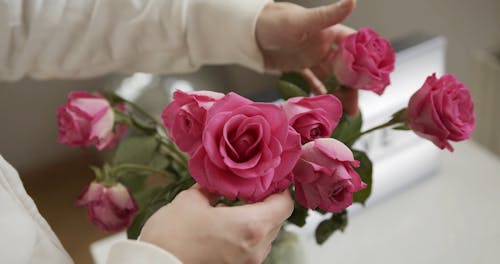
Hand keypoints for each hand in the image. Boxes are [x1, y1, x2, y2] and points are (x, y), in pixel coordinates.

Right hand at [140, 185, 293, 263]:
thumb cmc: (171, 236)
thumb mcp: (190, 201)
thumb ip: (212, 188)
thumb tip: (219, 181)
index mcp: (251, 226)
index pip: (285, 205)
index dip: (279, 189)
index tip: (267, 181)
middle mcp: (256, 248)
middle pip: (276, 221)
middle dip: (266, 204)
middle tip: (249, 190)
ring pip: (265, 237)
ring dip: (255, 221)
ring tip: (233, 209)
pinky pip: (251, 249)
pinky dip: (245, 236)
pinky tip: (224, 228)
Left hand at [256, 0, 358, 115]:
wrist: (246, 31)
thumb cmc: (273, 22)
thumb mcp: (301, 21)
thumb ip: (327, 16)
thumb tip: (352, 1)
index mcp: (327, 31)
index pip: (353, 47)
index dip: (363, 62)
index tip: (371, 82)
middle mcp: (322, 44)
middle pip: (344, 67)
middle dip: (351, 86)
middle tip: (354, 106)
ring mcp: (310, 55)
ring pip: (330, 76)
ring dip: (338, 92)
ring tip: (345, 111)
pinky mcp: (297, 65)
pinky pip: (312, 80)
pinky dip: (319, 90)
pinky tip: (325, 102)